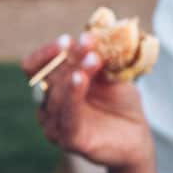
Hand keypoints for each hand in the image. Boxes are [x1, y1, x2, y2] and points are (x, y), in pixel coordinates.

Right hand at [22, 35, 153, 169]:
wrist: (136, 136)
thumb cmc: (121, 104)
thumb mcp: (112, 75)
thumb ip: (102, 59)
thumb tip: (99, 32)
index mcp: (54, 88)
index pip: (35, 68)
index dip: (48, 52)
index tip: (68, 39)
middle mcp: (49, 107)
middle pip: (49, 77)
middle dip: (69, 57)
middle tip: (88, 42)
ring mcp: (56, 125)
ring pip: (57, 94)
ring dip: (76, 72)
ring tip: (94, 58)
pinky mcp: (70, 140)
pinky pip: (68, 115)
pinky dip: (72, 95)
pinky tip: (79, 79)